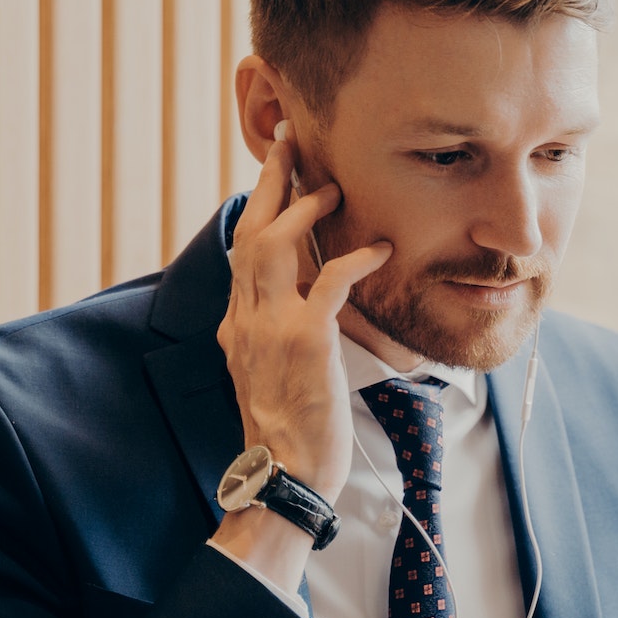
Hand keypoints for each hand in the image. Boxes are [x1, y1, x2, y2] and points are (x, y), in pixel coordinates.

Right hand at [213, 124, 390, 582]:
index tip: (275, 176)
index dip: (258, 209)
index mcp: (237, 325)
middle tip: (288, 143)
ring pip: (276, 245)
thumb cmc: (289, 433)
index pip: (243, 251)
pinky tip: (380, 248)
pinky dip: (355, 259)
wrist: (284, 474)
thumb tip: (300, 311)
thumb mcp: (270, 376)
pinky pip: (329, 282)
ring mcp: (270, 327)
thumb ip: (275, 336)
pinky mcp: (306, 341)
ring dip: (305, 210)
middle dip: (268, 184)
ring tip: (333, 187)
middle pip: (250, 232)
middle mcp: (246, 318)